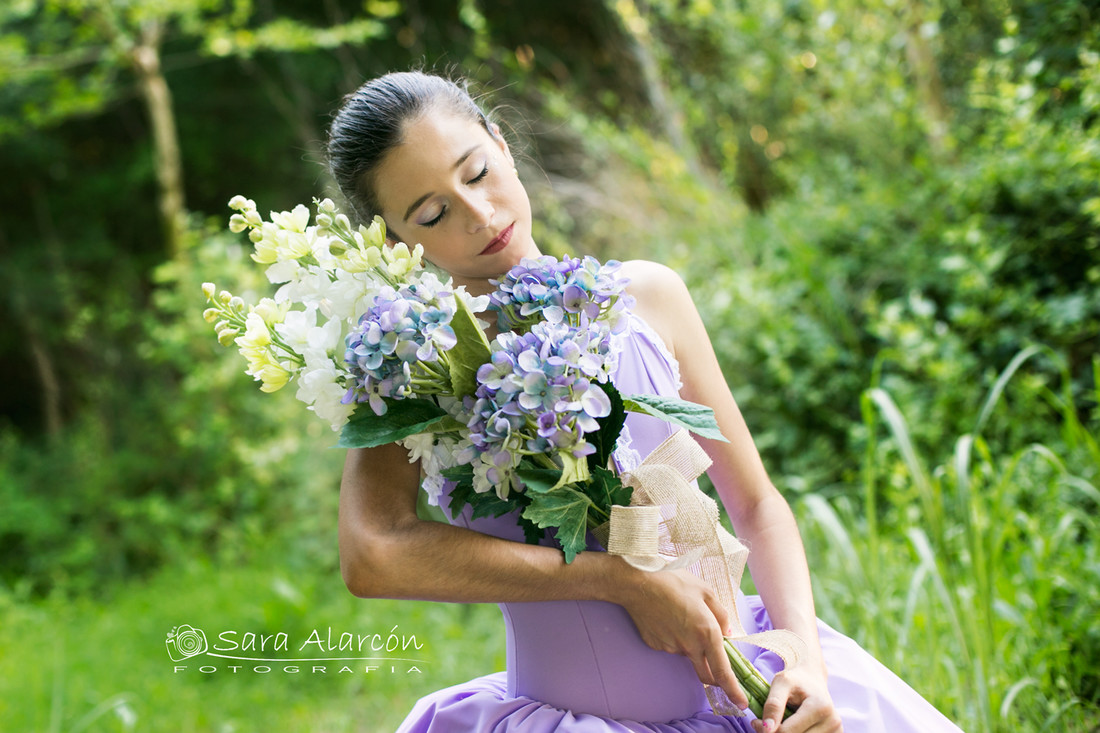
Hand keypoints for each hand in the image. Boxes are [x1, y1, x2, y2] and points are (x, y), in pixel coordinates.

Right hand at [617, 565, 749, 709]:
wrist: (637, 583)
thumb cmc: (673, 581)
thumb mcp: (705, 590)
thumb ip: (721, 614)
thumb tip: (727, 632)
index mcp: (707, 633)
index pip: (723, 672)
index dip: (734, 691)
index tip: (741, 703)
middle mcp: (689, 646)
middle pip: (706, 675)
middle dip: (715, 676)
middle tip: (717, 661)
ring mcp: (671, 648)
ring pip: (688, 656)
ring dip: (692, 647)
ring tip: (683, 617)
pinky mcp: (656, 645)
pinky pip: (672, 647)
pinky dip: (675, 638)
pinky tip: (668, 618)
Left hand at [750, 662, 840, 732]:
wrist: (813, 679)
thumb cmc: (796, 679)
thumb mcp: (781, 683)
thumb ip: (773, 704)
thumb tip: (767, 729)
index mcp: (820, 707)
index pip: (787, 732)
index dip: (767, 730)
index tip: (756, 722)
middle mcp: (833, 722)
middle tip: (765, 724)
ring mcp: (836, 731)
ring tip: (781, 723)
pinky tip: (793, 727)